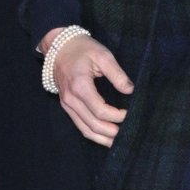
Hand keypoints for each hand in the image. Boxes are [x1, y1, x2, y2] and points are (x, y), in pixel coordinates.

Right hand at [40, 29, 133, 145]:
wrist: (59, 46)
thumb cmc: (82, 49)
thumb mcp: (103, 55)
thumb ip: (117, 74)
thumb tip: (130, 90)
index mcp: (80, 86)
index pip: (100, 111)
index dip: (117, 116)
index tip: (129, 113)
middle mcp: (71, 99)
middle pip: (92, 124)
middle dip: (111, 132)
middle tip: (127, 133)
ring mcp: (67, 104)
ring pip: (85, 129)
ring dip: (102, 138)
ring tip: (118, 143)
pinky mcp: (67, 106)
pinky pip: (79, 125)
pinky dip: (93, 133)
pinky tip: (105, 137)